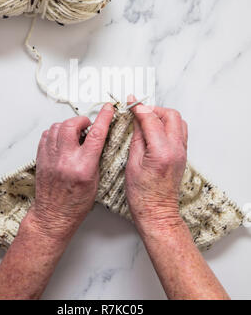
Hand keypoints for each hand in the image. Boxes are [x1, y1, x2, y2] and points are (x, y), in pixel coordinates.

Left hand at [26, 103, 113, 241]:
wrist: (53, 215)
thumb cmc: (76, 203)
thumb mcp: (95, 181)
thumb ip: (96, 157)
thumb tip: (97, 139)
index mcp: (83, 167)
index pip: (96, 135)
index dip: (103, 118)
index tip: (107, 108)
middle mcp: (66, 160)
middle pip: (72, 125)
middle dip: (82, 120)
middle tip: (87, 125)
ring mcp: (51, 158)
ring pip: (57, 127)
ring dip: (68, 125)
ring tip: (74, 133)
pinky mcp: (41, 158)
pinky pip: (46, 135)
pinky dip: (55, 132)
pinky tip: (61, 139)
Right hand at [125, 96, 187, 234]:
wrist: (157, 212)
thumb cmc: (143, 195)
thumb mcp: (132, 163)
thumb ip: (137, 138)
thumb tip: (136, 120)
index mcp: (162, 151)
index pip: (152, 119)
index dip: (139, 108)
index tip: (131, 103)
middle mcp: (176, 149)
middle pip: (171, 115)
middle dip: (154, 109)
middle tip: (139, 111)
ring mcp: (182, 152)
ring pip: (178, 121)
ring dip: (162, 116)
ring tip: (147, 120)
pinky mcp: (182, 155)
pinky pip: (179, 131)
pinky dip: (167, 125)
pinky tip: (155, 130)